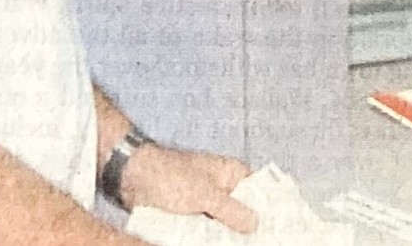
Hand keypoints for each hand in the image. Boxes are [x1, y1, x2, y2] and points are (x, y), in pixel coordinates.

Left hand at [119, 144, 257, 233]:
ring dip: (230, 238)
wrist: (133, 178)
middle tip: (260, 244)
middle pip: (244, 212)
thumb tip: (255, 224)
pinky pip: (209, 231)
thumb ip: (231, 209)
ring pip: (226, 225)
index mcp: (231, 173)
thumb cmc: (169, 176)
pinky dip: (213, 240)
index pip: (260, 191)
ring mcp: (208, 202)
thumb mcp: (204, 194)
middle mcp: (223, 187)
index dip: (269, 210)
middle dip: (248, 230)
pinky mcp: (193, 215)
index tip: (278, 230)